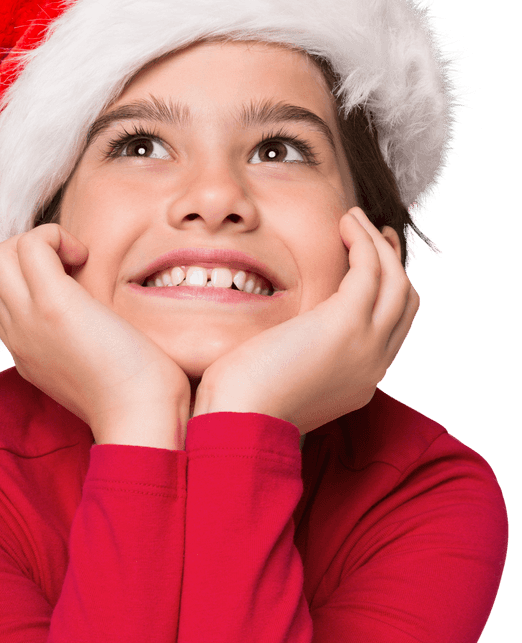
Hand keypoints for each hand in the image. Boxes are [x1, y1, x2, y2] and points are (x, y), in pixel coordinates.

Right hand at [0, 225, 190, 447]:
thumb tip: (91, 316)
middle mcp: (18, 336)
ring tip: (77, 261)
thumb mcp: (91, 369)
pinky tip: (85, 258)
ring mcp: (29, 320)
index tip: (71, 279)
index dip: (28, 274)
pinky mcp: (53, 305)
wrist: (141, 419)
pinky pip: (31, 243)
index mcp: (25, 352)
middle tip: (72, 266)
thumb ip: (76, 343)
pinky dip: (56, 236)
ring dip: (39, 241)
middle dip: (27, 250)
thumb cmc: (137, 397)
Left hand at [193, 208, 419, 434]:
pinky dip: (363, 240)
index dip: (384, 293)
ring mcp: (367, 346)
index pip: (390, 331)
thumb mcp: (279, 383)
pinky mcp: (348, 324)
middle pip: (404, 303)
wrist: (239, 423)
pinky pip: (371, 268)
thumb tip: (278, 344)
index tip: (367, 264)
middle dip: (393, 264)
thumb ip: (294, 361)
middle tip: (373, 233)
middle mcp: (373, 366)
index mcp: (359, 382)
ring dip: (378, 243)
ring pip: (395, 281)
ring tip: (353, 219)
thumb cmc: (240, 407)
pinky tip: (344, 222)